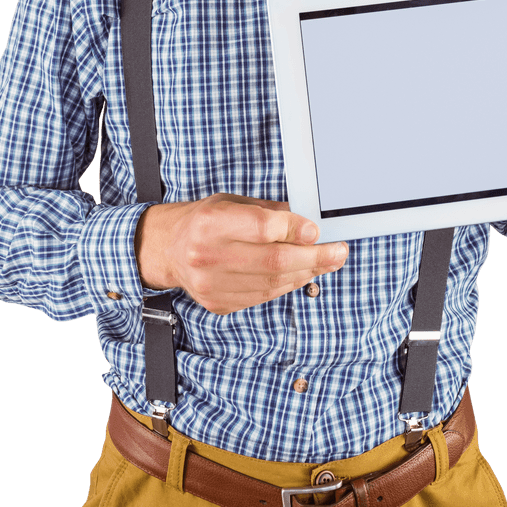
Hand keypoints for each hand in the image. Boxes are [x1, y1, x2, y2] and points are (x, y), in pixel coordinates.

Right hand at [134, 192, 347, 314]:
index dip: (295, 230)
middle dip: (314, 257)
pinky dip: (288, 285)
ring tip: (328, 262)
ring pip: (273, 283)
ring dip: (307, 273)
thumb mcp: (232, 202)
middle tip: (338, 251)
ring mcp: (212, 285)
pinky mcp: (218, 303)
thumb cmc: (204, 221)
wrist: (169, 250)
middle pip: (274, 261)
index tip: (317, 230)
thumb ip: (269, 212)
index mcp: (210, 223)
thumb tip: (307, 222)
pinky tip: (303, 274)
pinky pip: (263, 296)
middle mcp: (208, 256)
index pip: (263, 228)